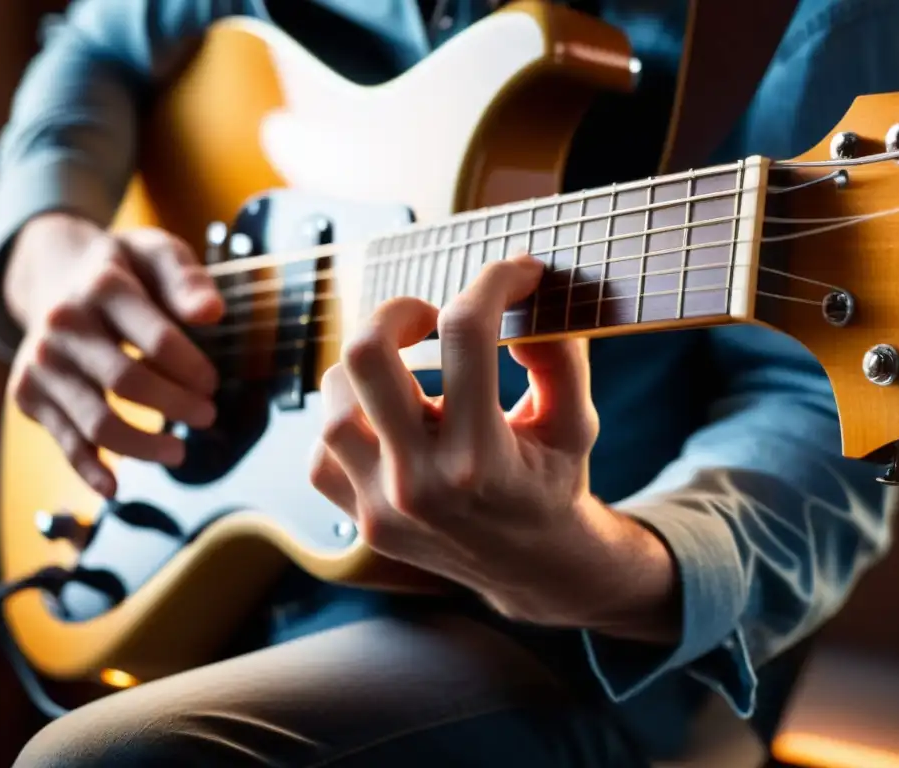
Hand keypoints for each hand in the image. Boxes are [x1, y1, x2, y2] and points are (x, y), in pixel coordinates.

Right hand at [4, 213, 223, 496]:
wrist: (56, 273)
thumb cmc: (126, 271)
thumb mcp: (159, 255)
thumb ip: (187, 280)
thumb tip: (212, 312)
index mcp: (103, 286)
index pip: (159, 339)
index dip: (193, 368)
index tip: (214, 382)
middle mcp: (63, 323)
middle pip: (128, 382)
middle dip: (176, 406)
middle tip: (208, 415)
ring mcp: (42, 361)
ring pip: (97, 420)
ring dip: (144, 446)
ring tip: (179, 452)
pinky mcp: (28, 392)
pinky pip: (63, 439)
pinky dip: (88, 468)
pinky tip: (114, 487)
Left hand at [310, 255, 676, 636]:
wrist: (533, 568)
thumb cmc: (554, 484)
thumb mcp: (576, 423)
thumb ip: (559, 358)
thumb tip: (521, 297)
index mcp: (483, 457)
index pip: (468, 335)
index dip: (493, 281)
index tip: (515, 273)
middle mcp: (422, 483)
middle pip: (365, 357)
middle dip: (395, 312)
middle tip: (426, 317)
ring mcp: (381, 506)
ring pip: (334, 402)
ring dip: (369, 373)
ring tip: (409, 377)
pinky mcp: (360, 520)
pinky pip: (321, 452)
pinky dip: (350, 424)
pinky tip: (389, 425)